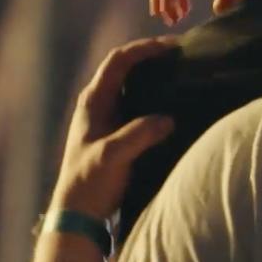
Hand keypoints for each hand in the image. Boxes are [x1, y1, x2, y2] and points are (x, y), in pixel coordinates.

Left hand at [50, 38, 175, 219]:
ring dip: (155, 77)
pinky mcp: (117, 133)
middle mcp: (99, 104)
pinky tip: (175, 104)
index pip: (118, 61)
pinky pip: (139, 105)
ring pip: (133, 87)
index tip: (171, 47)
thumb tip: (168, 119)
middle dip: (152, 58)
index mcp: (93, 101)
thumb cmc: (89, 182)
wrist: (78, 214)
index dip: (144, 49)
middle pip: (126, 68)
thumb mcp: (112, 156)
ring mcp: (108, 118)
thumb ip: (138, 134)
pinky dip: (156, 98)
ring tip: (183, 74)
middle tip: (182, 55)